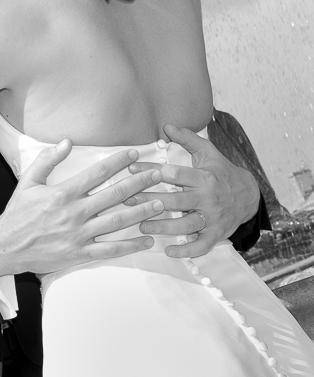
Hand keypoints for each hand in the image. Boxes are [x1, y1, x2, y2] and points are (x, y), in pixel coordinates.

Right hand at [0, 143, 164, 276]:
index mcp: (63, 193)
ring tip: (160, 203)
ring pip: (118, 221)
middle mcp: (75, 212)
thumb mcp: (28, 181)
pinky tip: (147, 240)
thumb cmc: (18, 213)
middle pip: (114, 195)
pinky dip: (131, 246)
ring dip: (142, 212)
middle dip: (139, 183)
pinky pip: (111, 249)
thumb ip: (47, 160)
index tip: (134, 154)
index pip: (97, 173)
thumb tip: (66, 142)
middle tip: (158, 175)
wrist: (7, 246)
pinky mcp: (81, 253)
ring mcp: (80, 234)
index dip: (118, 162)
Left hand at [126, 124, 261, 257]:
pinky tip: (169, 251)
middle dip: (149, 200)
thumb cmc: (221, 171)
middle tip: (126, 200)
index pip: (174, 174)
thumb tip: (166, 125)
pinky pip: (202, 245)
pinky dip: (187, 250)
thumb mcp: (207, 152)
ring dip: (163, 227)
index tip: (131, 170)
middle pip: (176, 201)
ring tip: (141, 225)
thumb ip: (187, 139)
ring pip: (186, 224)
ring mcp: (212, 218)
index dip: (151, 171)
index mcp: (204, 177)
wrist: (249, 195)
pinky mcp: (216, 233)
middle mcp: (208, 198)